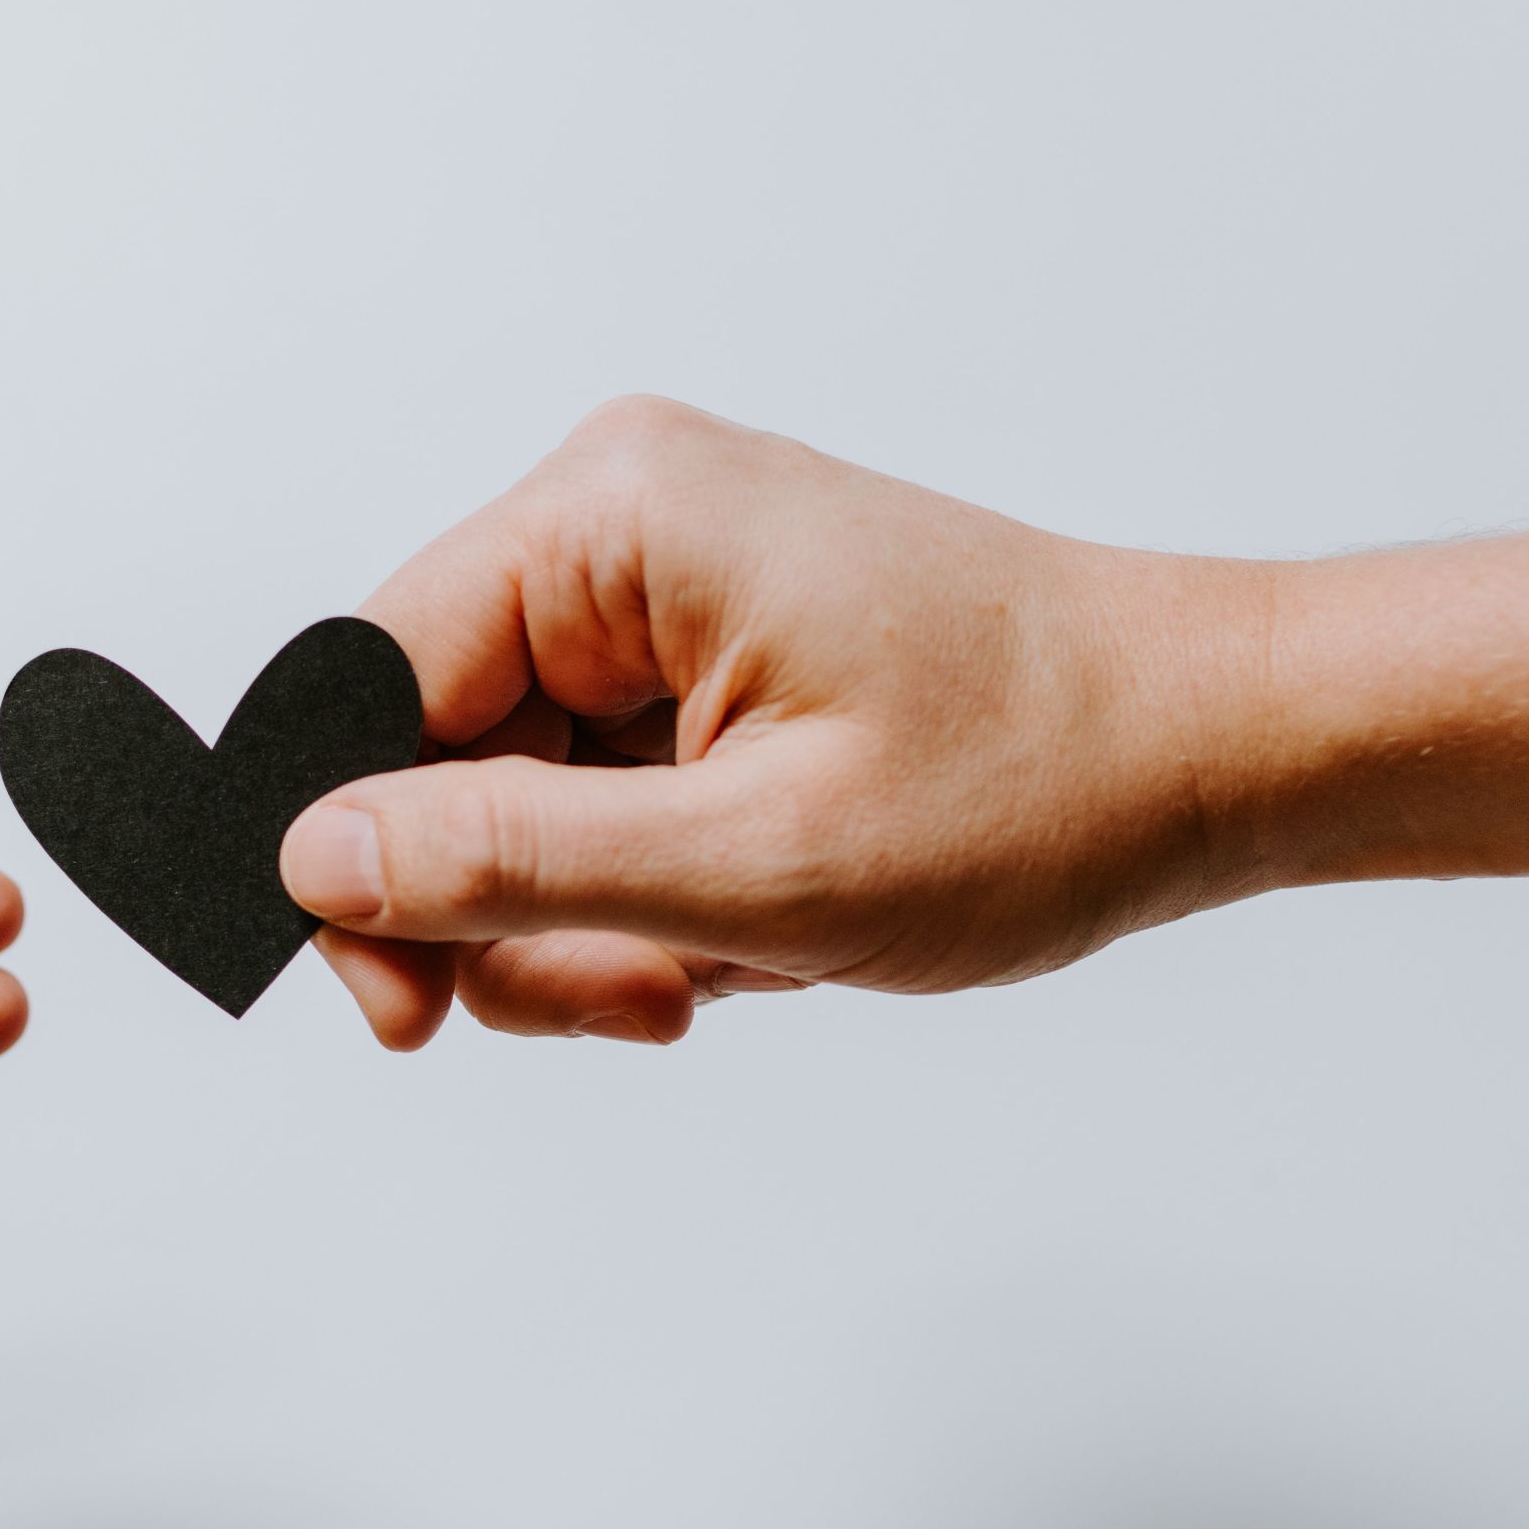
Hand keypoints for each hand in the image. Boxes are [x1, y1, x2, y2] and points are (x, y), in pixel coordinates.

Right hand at [279, 396, 1264, 1046]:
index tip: (404, 1012)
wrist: (1215, 750)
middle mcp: (620, 524)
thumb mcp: (756, 863)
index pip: (367, 685)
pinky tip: (752, 925)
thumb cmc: (1041, 780)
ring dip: (593, 922)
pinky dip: (648, 894)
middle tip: (643, 997)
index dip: (359, 862)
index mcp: (613, 516)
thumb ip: (511, 862)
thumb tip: (313, 858)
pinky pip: (592, 798)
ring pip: (511, 801)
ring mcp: (661, 589)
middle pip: (433, 756)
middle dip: (515, 915)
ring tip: (727, 963)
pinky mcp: (700, 654)